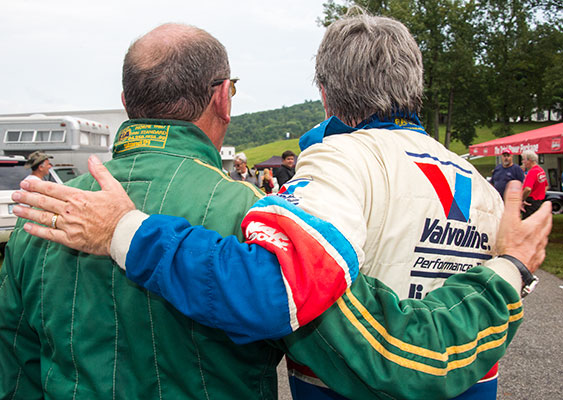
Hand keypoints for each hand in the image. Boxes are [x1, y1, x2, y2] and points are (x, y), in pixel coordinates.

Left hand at [11, 155, 135, 254]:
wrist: (125, 234)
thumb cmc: (121, 213)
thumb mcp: (113, 188)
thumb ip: (100, 173)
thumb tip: (93, 159)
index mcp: (79, 197)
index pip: (52, 188)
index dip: (37, 184)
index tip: (27, 182)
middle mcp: (70, 210)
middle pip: (43, 201)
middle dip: (27, 197)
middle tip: (16, 194)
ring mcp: (69, 225)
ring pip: (43, 217)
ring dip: (28, 212)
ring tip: (17, 209)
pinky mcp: (70, 239)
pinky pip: (49, 234)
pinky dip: (37, 231)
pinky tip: (28, 228)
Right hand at [496, 181, 551, 272]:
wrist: (512, 266)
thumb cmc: (511, 245)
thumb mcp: (509, 218)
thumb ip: (513, 200)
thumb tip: (515, 185)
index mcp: (534, 226)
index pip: (544, 213)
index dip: (545, 207)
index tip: (547, 204)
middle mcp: (539, 237)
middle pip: (546, 226)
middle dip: (547, 219)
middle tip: (547, 215)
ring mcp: (538, 249)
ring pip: (543, 239)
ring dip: (543, 233)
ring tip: (540, 231)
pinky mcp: (534, 259)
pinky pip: (539, 252)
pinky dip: (538, 248)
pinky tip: (534, 249)